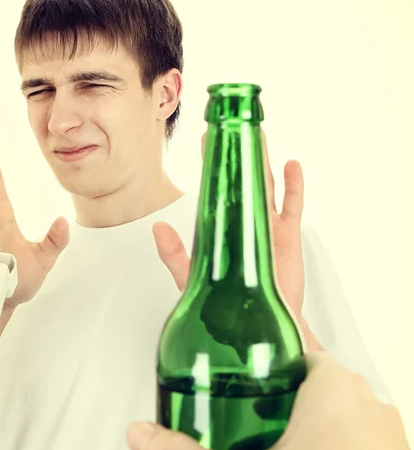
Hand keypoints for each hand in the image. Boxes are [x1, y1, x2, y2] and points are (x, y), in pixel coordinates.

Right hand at [128, 352, 413, 449]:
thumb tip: (143, 437)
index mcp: (331, 386)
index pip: (288, 346)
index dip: (258, 359)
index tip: (238, 373)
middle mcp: (365, 403)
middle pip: (304, 380)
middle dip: (273, 398)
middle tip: (243, 419)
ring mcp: (384, 436)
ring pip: (331, 412)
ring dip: (300, 425)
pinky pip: (352, 441)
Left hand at [154, 129, 312, 343]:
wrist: (255, 322)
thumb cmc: (225, 302)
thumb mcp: (194, 276)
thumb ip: (175, 254)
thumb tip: (156, 227)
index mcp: (224, 225)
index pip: (216, 186)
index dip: (212, 163)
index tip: (206, 138)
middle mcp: (245, 219)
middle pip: (242, 177)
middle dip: (237, 152)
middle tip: (232, 127)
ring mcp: (266, 226)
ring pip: (266, 184)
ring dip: (263, 160)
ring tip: (260, 134)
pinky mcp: (287, 237)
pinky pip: (292, 205)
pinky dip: (293, 185)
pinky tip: (291, 165)